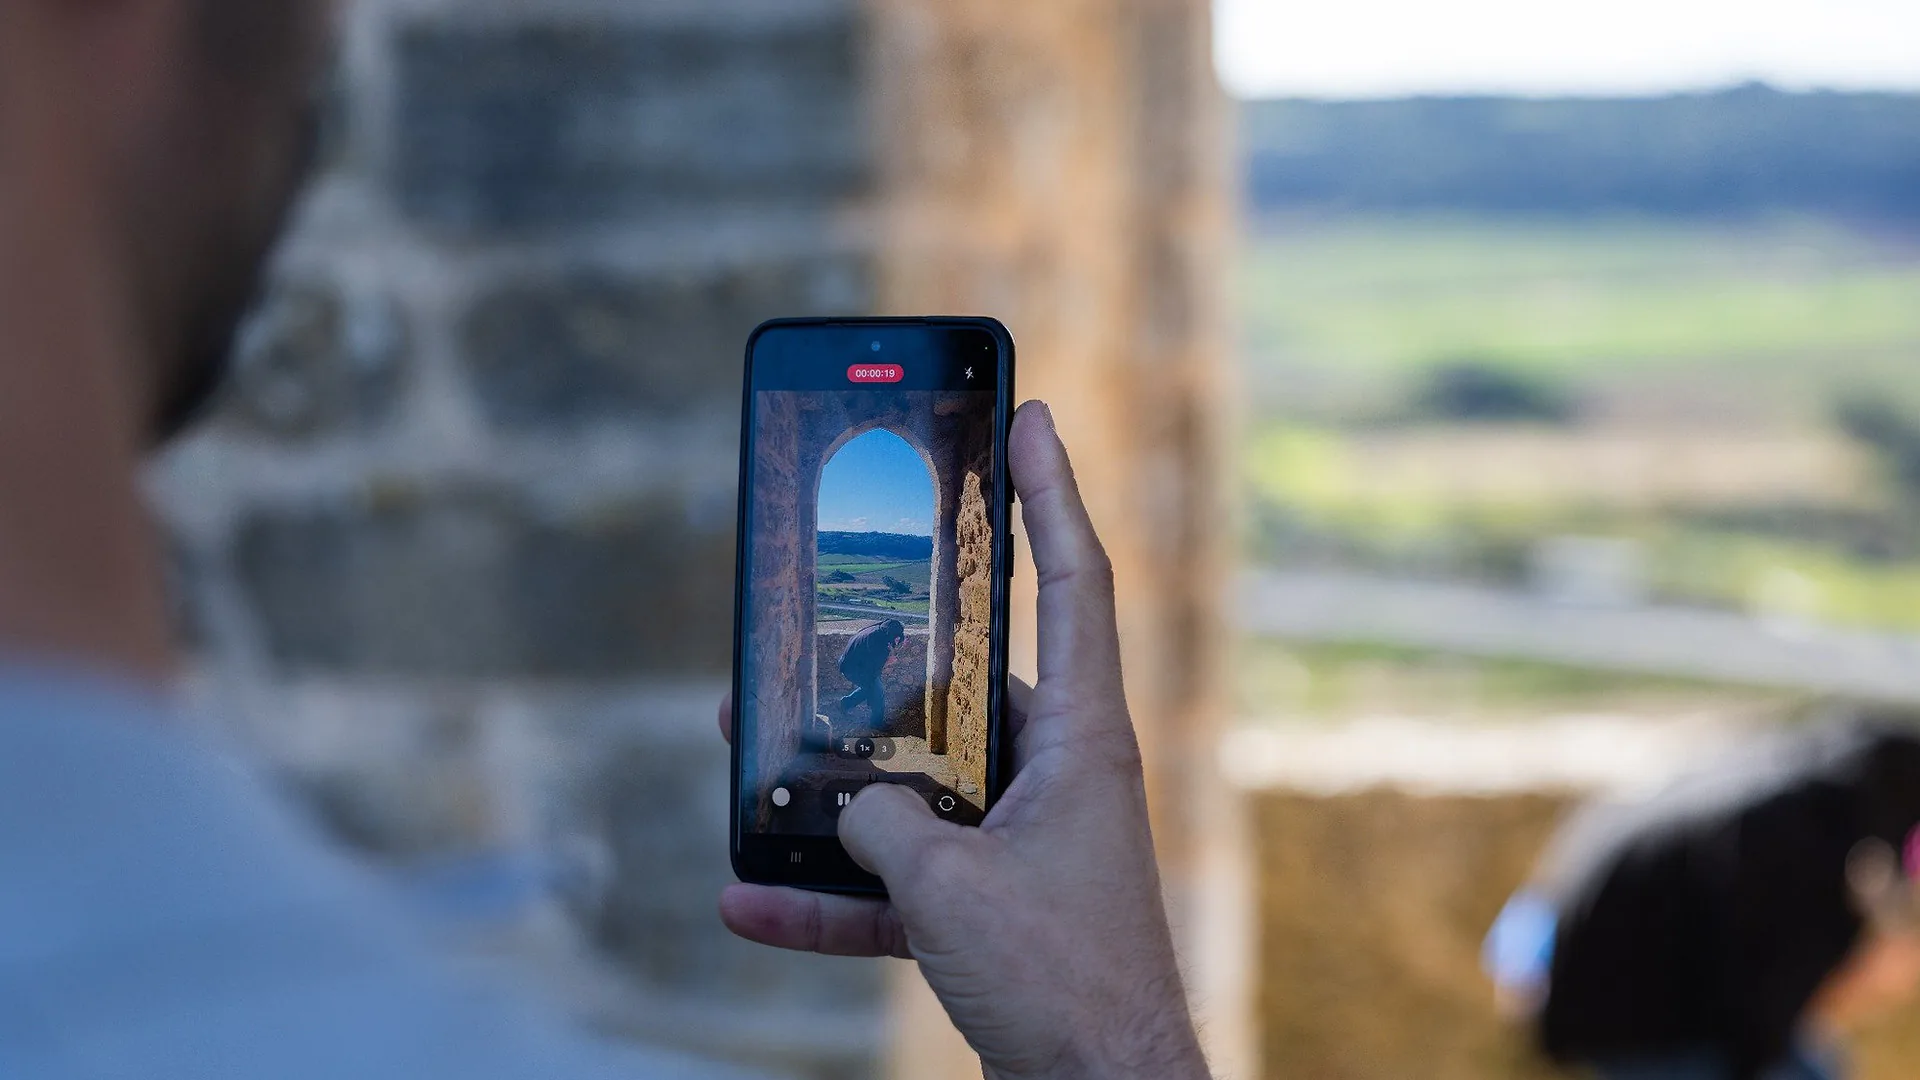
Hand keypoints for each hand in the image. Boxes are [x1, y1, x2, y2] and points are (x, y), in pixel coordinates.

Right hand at [716, 402, 1208, 1079]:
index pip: (1074, 581)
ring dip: (832, 781)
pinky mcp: (992, 908)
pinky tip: (748, 900)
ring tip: (743, 745)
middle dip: (874, 658)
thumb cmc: (1063, 984)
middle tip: (810, 612)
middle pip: (962, 683)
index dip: (1050, 493)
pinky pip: (898, 884)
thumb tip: (843, 806)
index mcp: (1082, 739)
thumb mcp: (952, 888)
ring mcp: (1023, 842)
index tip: (1027, 416)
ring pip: (914, 785)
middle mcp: (1058, 775)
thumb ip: (883, 826)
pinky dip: (830, 894)